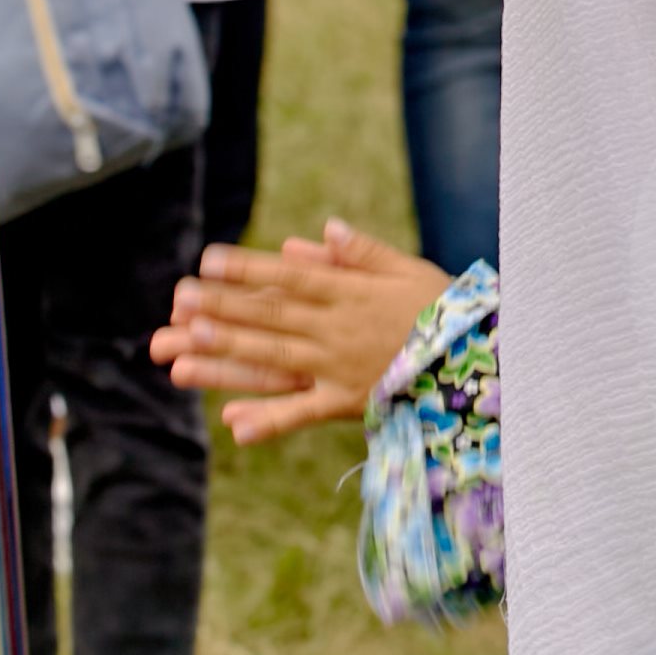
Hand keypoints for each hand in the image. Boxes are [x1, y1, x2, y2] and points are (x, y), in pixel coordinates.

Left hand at [145, 220, 450, 446]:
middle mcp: (337, 330)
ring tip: (184, 351)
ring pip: (274, 361)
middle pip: (272, 317)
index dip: (248, 270)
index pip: (291, 279)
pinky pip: (302, 414)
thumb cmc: (445, 309)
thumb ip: (364, 253)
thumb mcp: (410, 270)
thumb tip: (321, 231)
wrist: (477, 361)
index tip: (208, 260)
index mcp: (351, 294)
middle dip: (222, 309)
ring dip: (227, 357)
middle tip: (178, 301)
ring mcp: (338, 368)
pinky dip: (269, 420)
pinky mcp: (346, 404)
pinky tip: (231, 423)